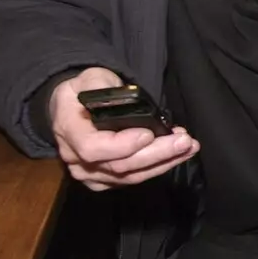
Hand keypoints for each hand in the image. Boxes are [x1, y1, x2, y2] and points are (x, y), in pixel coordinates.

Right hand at [49, 68, 197, 190]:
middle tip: (184, 140)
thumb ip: (103, 87)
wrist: (73, 108)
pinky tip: (177, 155)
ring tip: (189, 147)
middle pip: (119, 166)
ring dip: (164, 162)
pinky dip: (158, 168)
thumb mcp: (90, 78)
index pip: (93, 147)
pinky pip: (132, 180)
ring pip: (129, 177)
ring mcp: (88, 173)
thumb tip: (125, 98)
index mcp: (69, 130)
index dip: (123, 145)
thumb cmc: (84, 92)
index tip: (150, 133)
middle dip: (157, 154)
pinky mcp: (103, 180)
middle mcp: (75, 158)